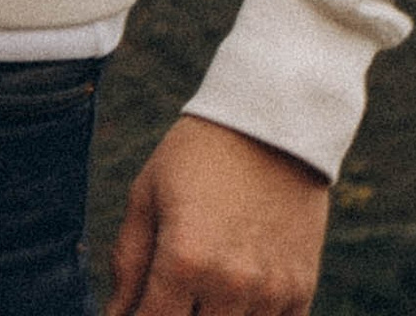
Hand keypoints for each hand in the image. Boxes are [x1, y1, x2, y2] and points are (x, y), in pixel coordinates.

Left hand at [105, 113, 330, 315]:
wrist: (272, 120)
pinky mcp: (300, 290)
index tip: (140, 306)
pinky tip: (238, 291)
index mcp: (184, 259)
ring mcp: (270, 292)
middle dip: (176, 313)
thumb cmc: (198, 154)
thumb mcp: (148, 194)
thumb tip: (116, 315)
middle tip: (175, 289)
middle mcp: (229, 284)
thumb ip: (128, 262)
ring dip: (214, 315)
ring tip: (205, 283)